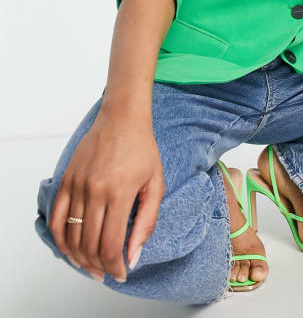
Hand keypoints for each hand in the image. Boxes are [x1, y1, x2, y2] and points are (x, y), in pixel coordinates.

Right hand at [48, 108, 164, 281]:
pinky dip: (60, 239)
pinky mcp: (66, 180)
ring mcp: (77, 185)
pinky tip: (71, 250)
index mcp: (120, 192)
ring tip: (92, 266)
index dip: (115, 267)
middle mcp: (95, 190)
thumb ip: (146, 222)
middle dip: (99, 267)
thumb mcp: (155, 184)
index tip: (122, 274)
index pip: (111, 245)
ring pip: (71, 236)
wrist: (122, 119)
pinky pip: (55, 218)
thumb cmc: (142, 149)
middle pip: (90, 245)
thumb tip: (134, 255)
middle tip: (108, 272)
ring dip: (80, 258)